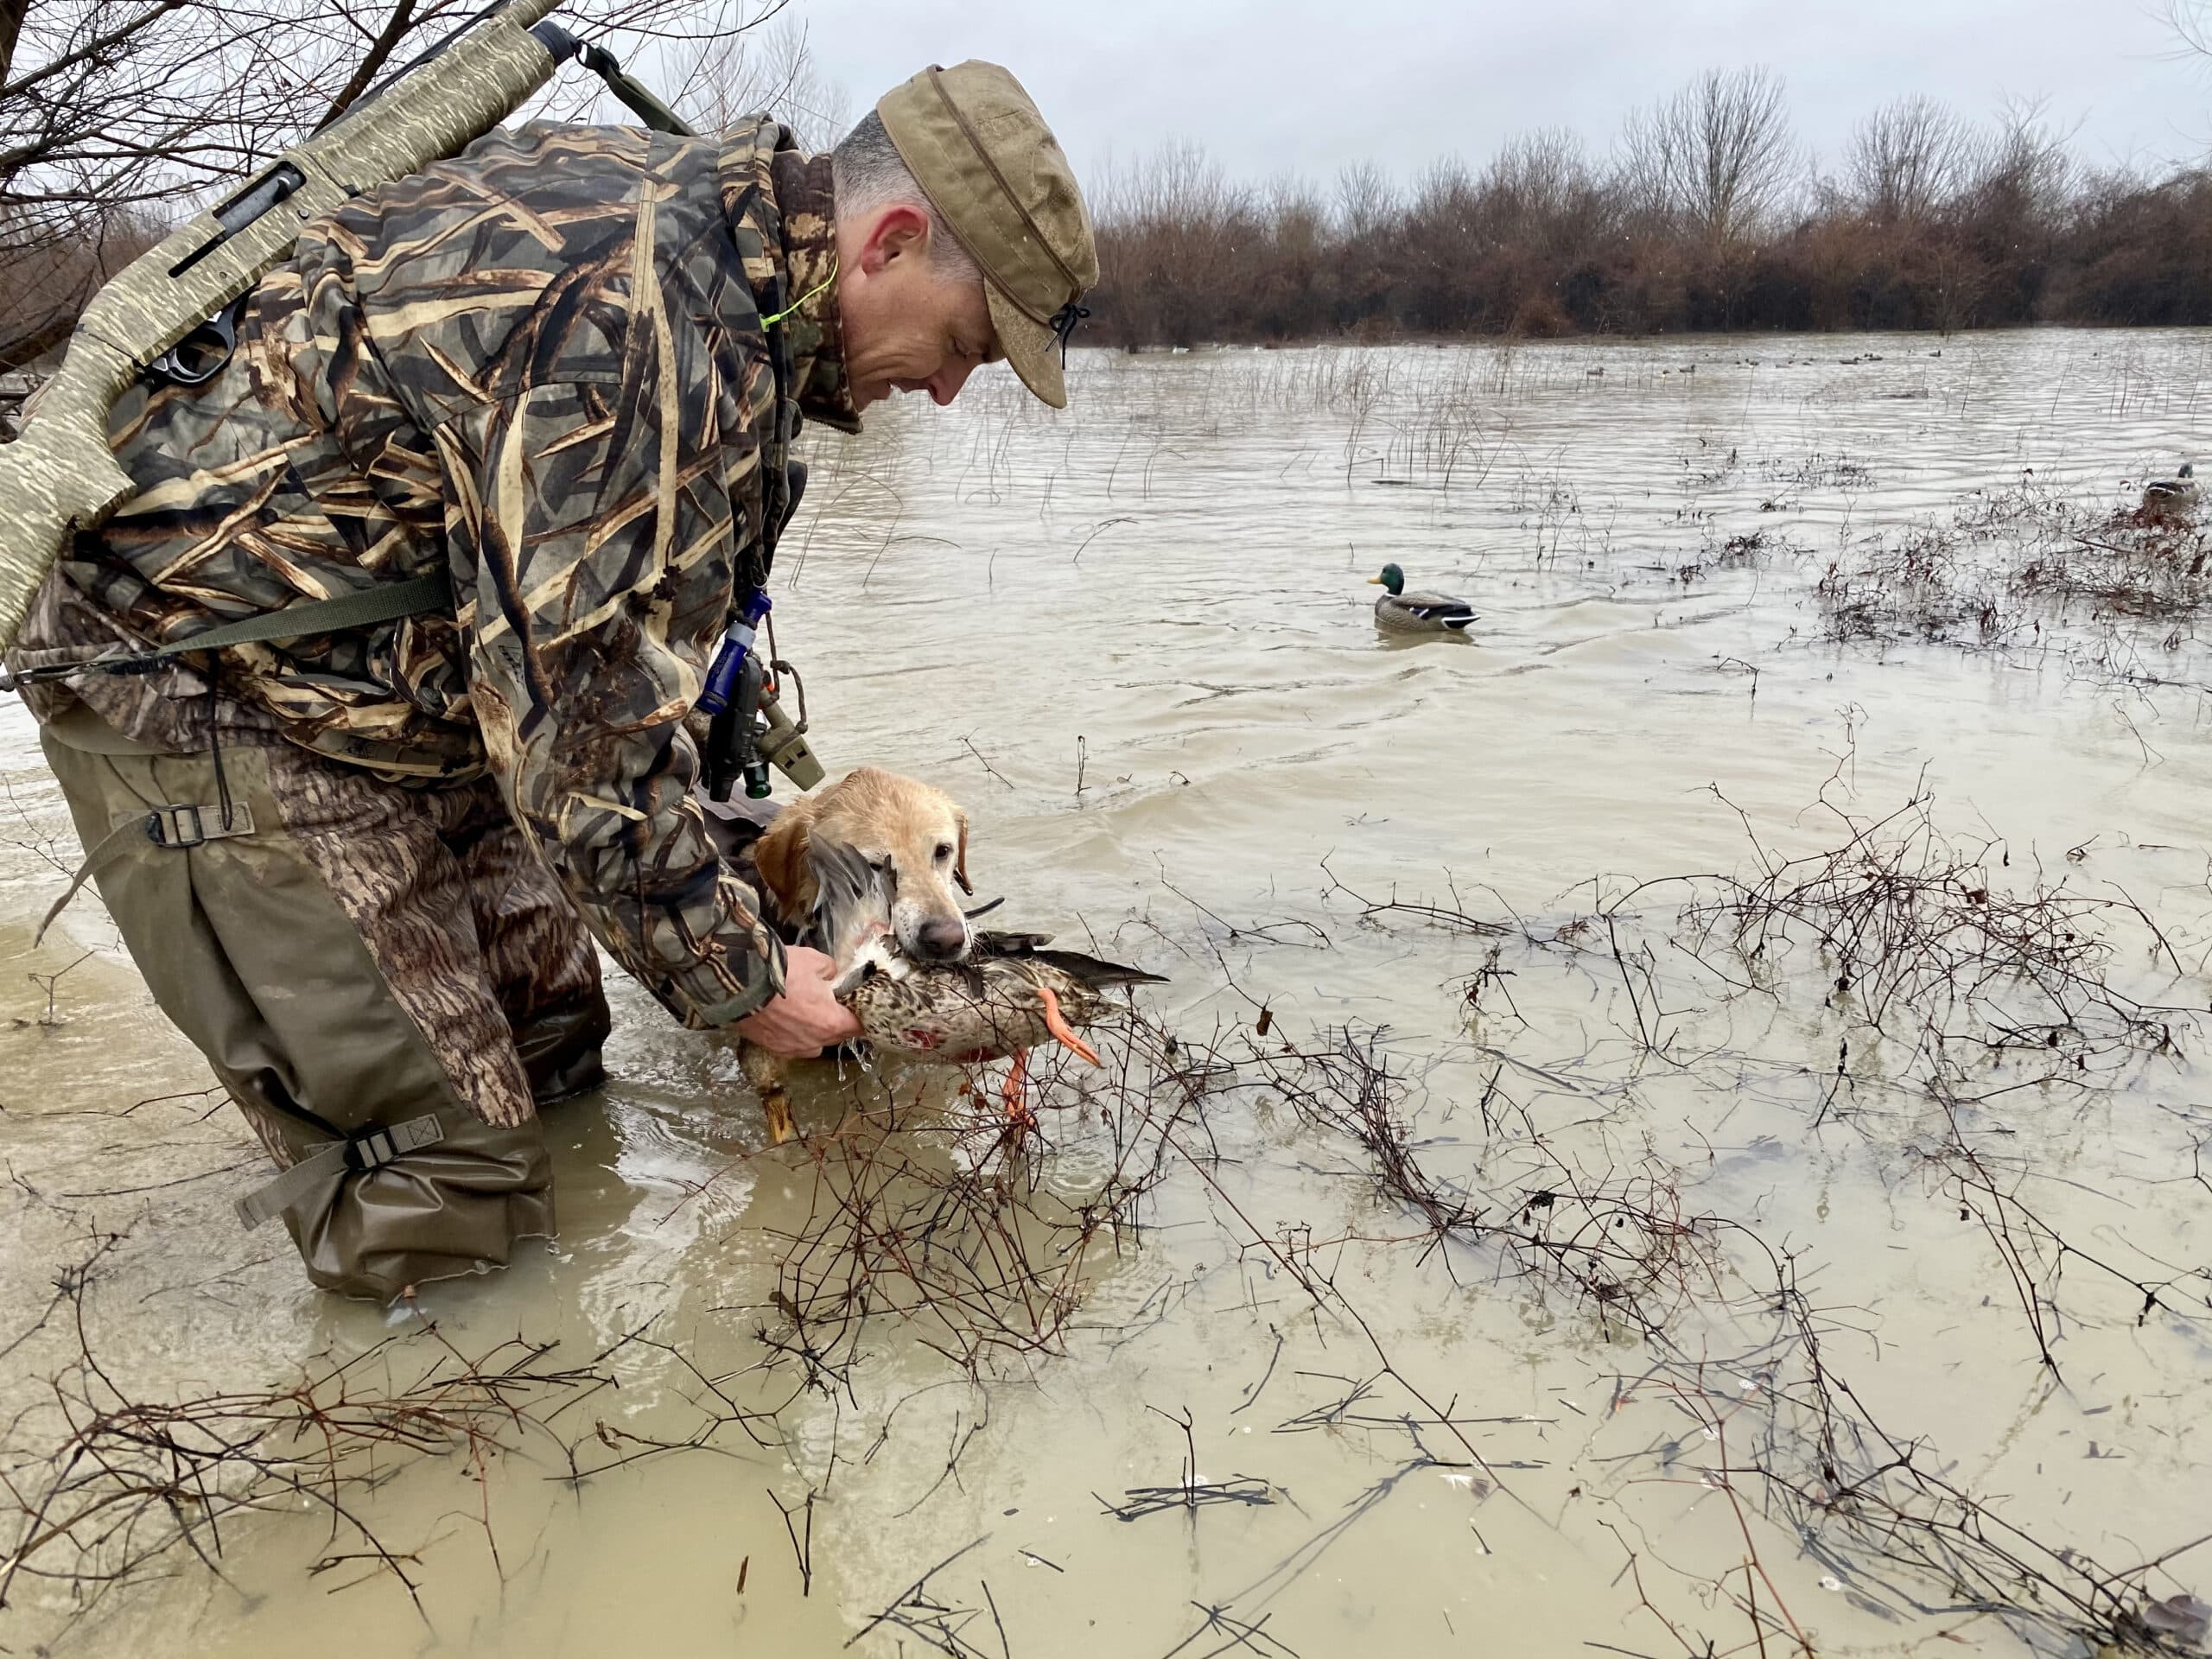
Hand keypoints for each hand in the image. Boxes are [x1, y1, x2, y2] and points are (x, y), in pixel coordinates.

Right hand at [734, 946, 861, 1057]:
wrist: (738, 985)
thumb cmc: (780, 973)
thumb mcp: (814, 961)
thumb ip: (830, 970)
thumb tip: (830, 975)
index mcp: (831, 1022)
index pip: (858, 1027)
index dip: (861, 1016)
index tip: (859, 1008)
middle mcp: (814, 1042)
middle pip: (836, 1036)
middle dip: (837, 1022)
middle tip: (831, 1004)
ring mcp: (791, 1048)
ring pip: (813, 1043)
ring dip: (815, 1031)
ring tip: (806, 1012)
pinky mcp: (772, 1048)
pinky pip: (792, 1045)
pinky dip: (793, 1034)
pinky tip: (786, 1019)